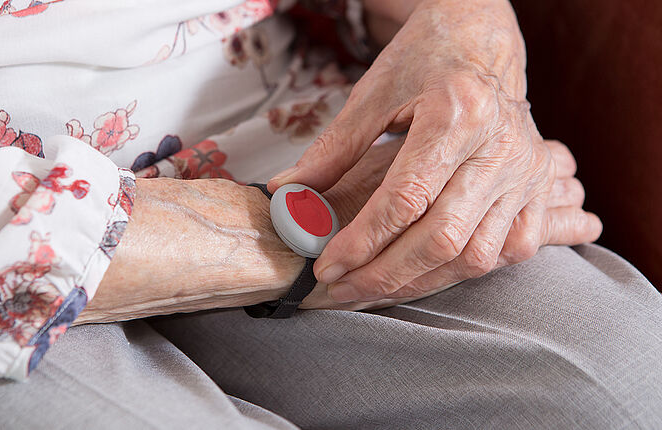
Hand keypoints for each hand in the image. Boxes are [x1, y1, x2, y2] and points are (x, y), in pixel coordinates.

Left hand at [269, 0, 599, 302]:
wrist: (481, 40)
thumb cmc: (425, 59)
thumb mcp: (372, 95)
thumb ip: (332, 150)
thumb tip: (287, 194)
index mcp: (458, 115)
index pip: (405, 200)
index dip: (362, 241)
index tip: (327, 266)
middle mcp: (501, 148)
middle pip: (441, 238)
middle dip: (385, 275)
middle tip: (342, 288)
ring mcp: (526, 172)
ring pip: (477, 255)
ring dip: (421, 282)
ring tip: (375, 286)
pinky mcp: (538, 188)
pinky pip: (511, 250)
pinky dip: (465, 271)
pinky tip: (428, 273)